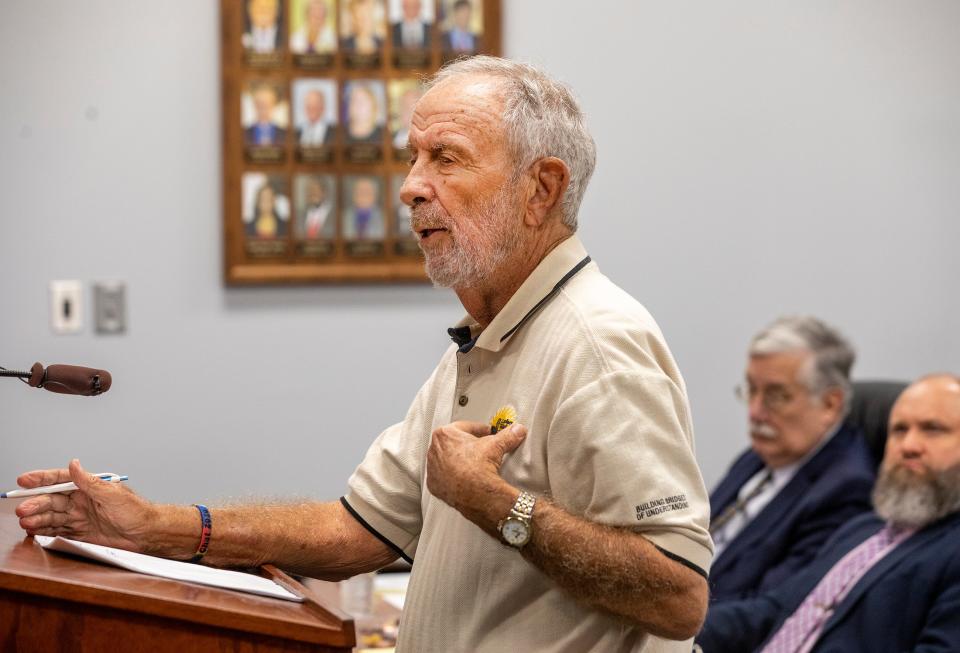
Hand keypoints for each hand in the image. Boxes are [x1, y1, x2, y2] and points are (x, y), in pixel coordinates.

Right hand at [15, 458, 155, 551]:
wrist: (147, 533)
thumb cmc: (136, 511)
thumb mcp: (112, 494)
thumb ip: (89, 482)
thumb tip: (74, 464)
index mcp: (88, 487)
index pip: (60, 480)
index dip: (41, 479)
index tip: (24, 480)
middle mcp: (82, 501)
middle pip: (53, 500)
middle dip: (36, 503)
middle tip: (23, 509)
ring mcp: (80, 517)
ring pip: (53, 516)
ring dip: (38, 518)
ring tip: (25, 522)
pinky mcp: (81, 534)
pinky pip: (59, 531)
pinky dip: (45, 531)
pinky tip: (34, 531)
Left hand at [426, 420, 526, 518]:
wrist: (476, 496)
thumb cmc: (479, 469)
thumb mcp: (496, 446)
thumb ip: (507, 434)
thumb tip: (517, 430)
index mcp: (444, 435)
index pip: (464, 427)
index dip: (479, 429)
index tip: (486, 432)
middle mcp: (434, 450)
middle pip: (454, 442)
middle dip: (468, 444)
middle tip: (481, 447)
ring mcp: (432, 469)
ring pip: (447, 459)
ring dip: (459, 460)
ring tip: (473, 463)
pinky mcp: (434, 485)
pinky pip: (443, 476)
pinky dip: (452, 476)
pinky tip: (464, 477)